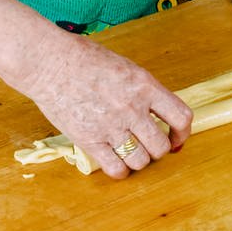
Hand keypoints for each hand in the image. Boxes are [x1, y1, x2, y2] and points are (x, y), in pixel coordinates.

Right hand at [21, 34, 192, 178]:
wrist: (49, 62)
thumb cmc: (84, 60)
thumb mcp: (126, 68)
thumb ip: (145, 91)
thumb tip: (160, 114)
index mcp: (145, 86)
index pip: (181, 117)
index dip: (182, 133)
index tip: (176, 137)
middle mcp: (132, 108)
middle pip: (161, 146)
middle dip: (158, 150)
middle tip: (147, 145)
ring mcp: (111, 126)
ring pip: (141, 161)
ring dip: (139, 160)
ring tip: (129, 151)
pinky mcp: (90, 141)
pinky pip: (116, 169)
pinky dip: (120, 170)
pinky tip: (115, 161)